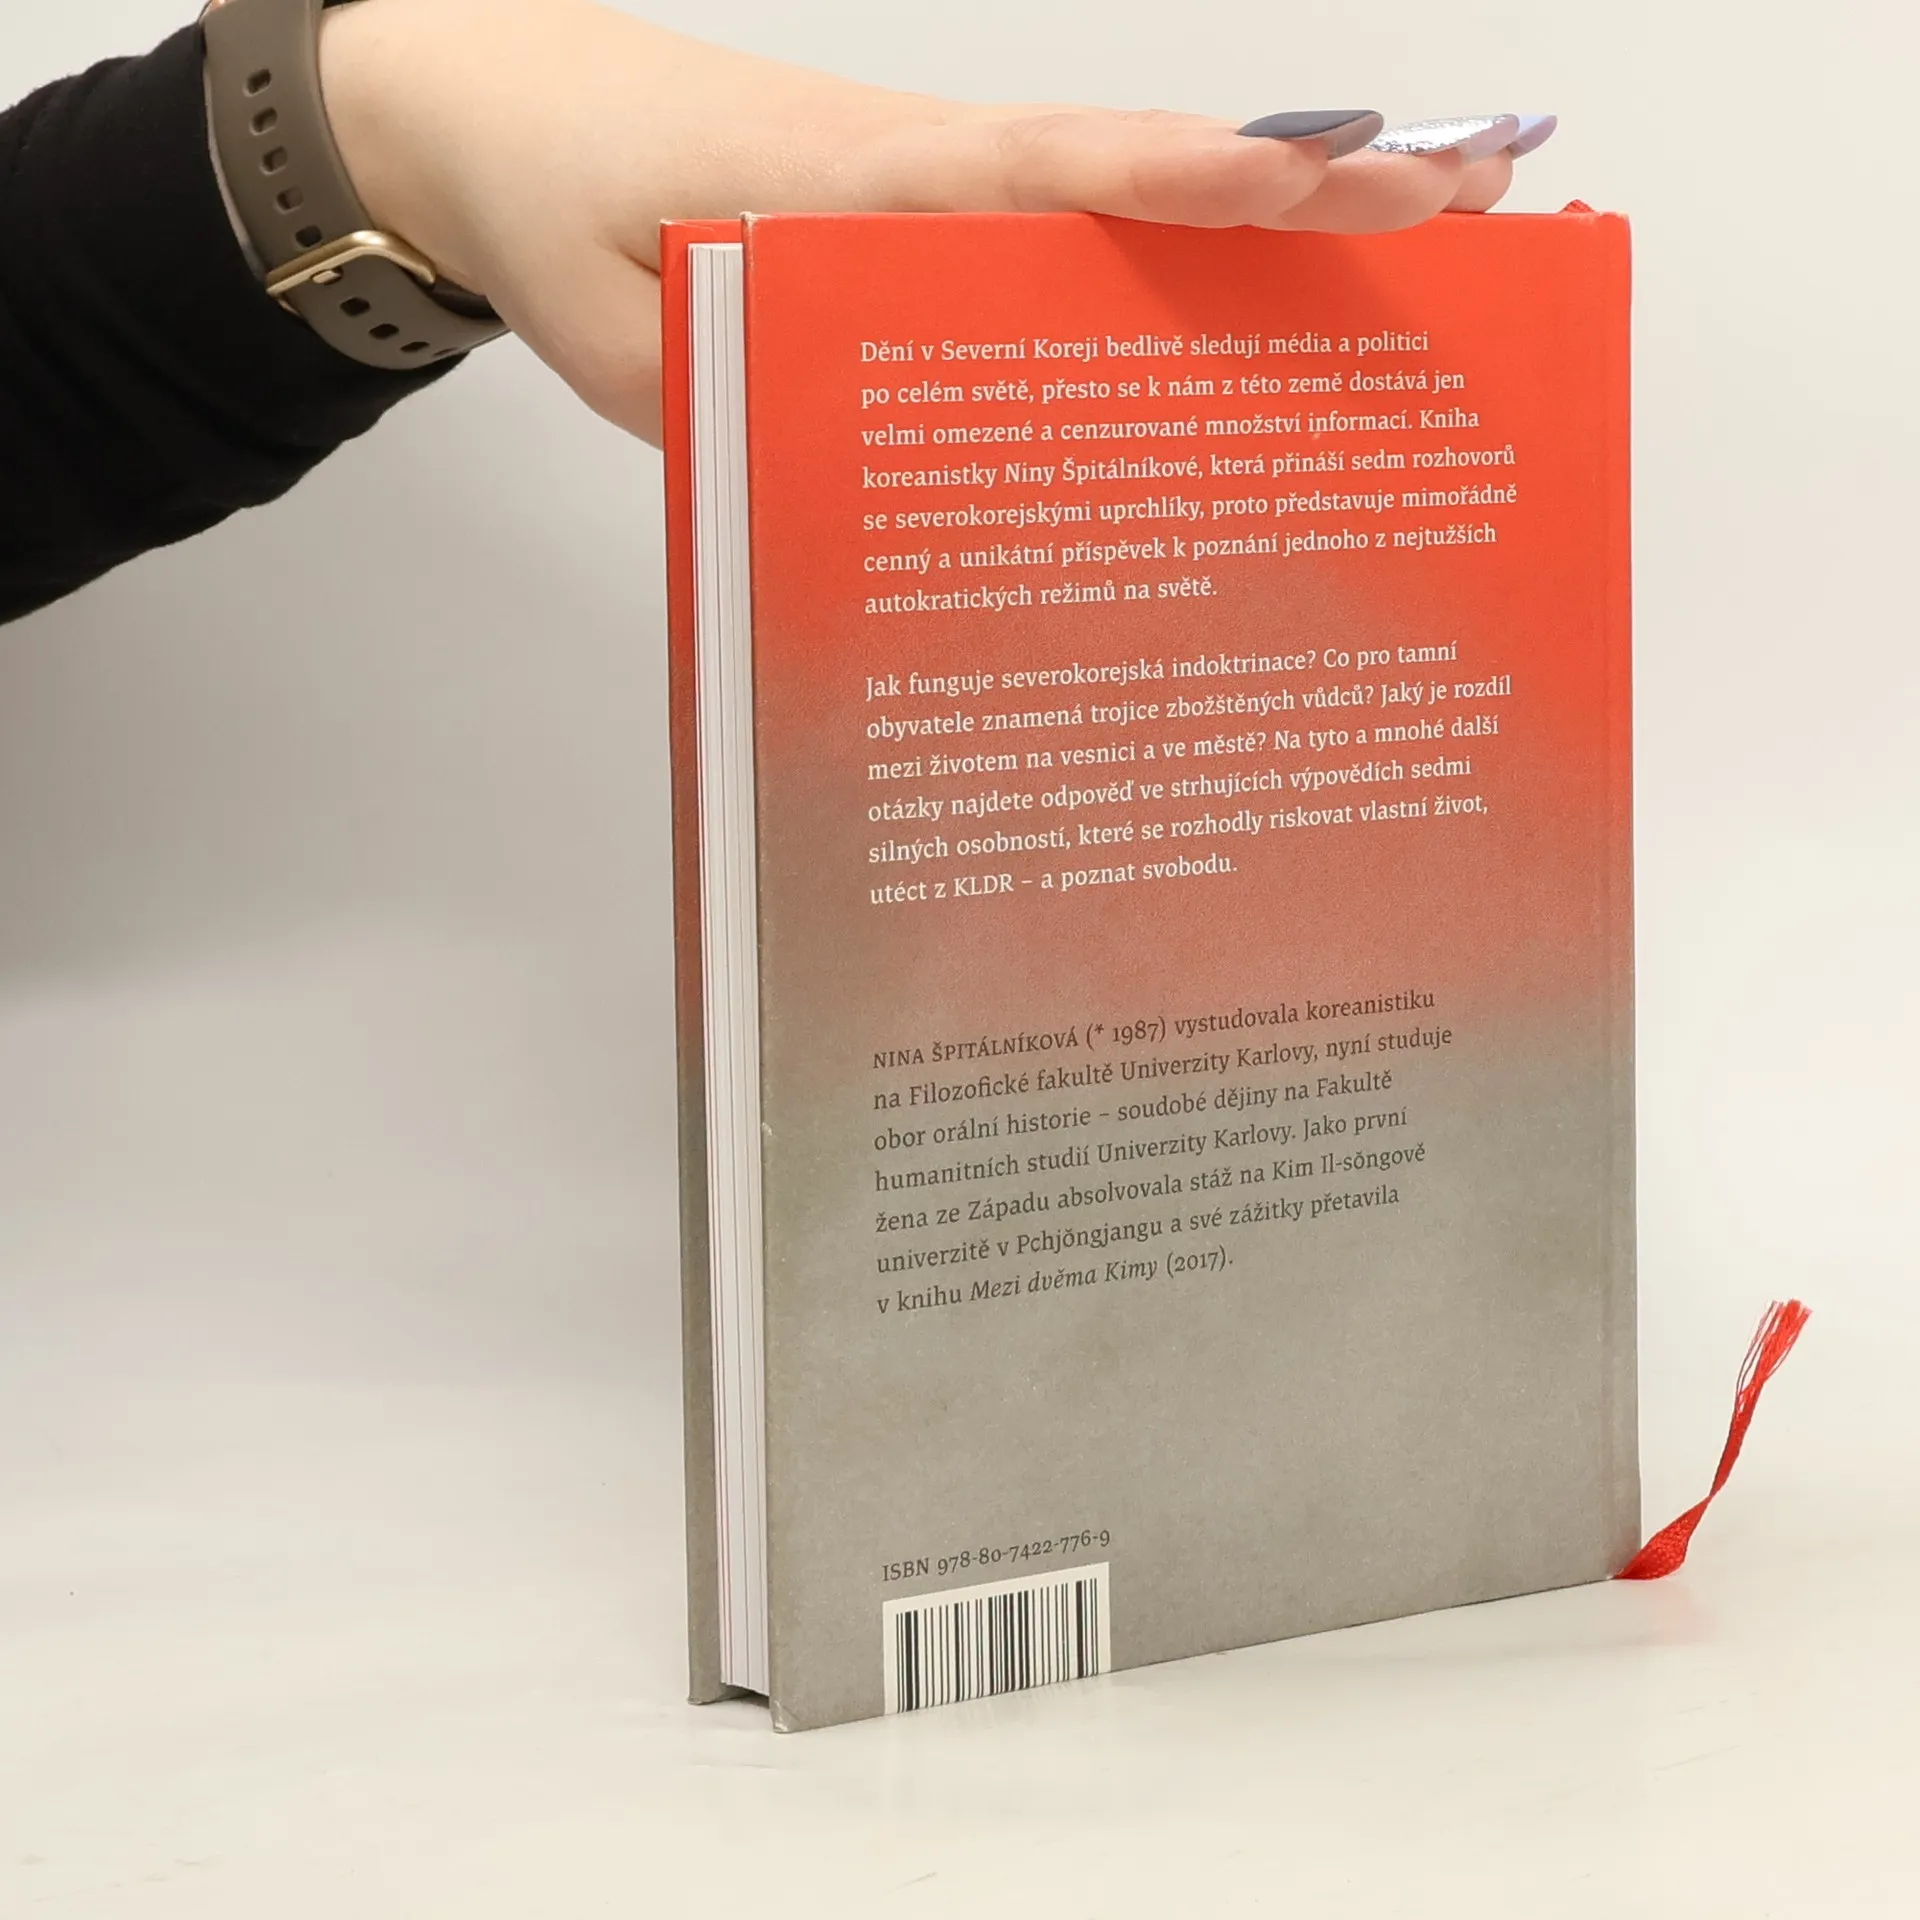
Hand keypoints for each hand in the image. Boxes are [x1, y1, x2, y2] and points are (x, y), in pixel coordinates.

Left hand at [318, 0, 1538, 442]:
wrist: (480, 109)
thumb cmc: (551, 211)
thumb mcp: (628, 342)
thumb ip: (750, 406)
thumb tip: (885, 500)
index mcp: (860, 188)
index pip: (1053, 173)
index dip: (1188, 184)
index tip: (1320, 181)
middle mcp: (929, 175)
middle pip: (1142, 172)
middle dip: (1312, 181)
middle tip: (1477, 186)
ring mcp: (934, 191)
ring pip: (1123, 198)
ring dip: (1268, 211)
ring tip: (1427, 223)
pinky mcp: (920, 220)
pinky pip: (1063, 231)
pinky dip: (1174, 242)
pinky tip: (1246, 287)